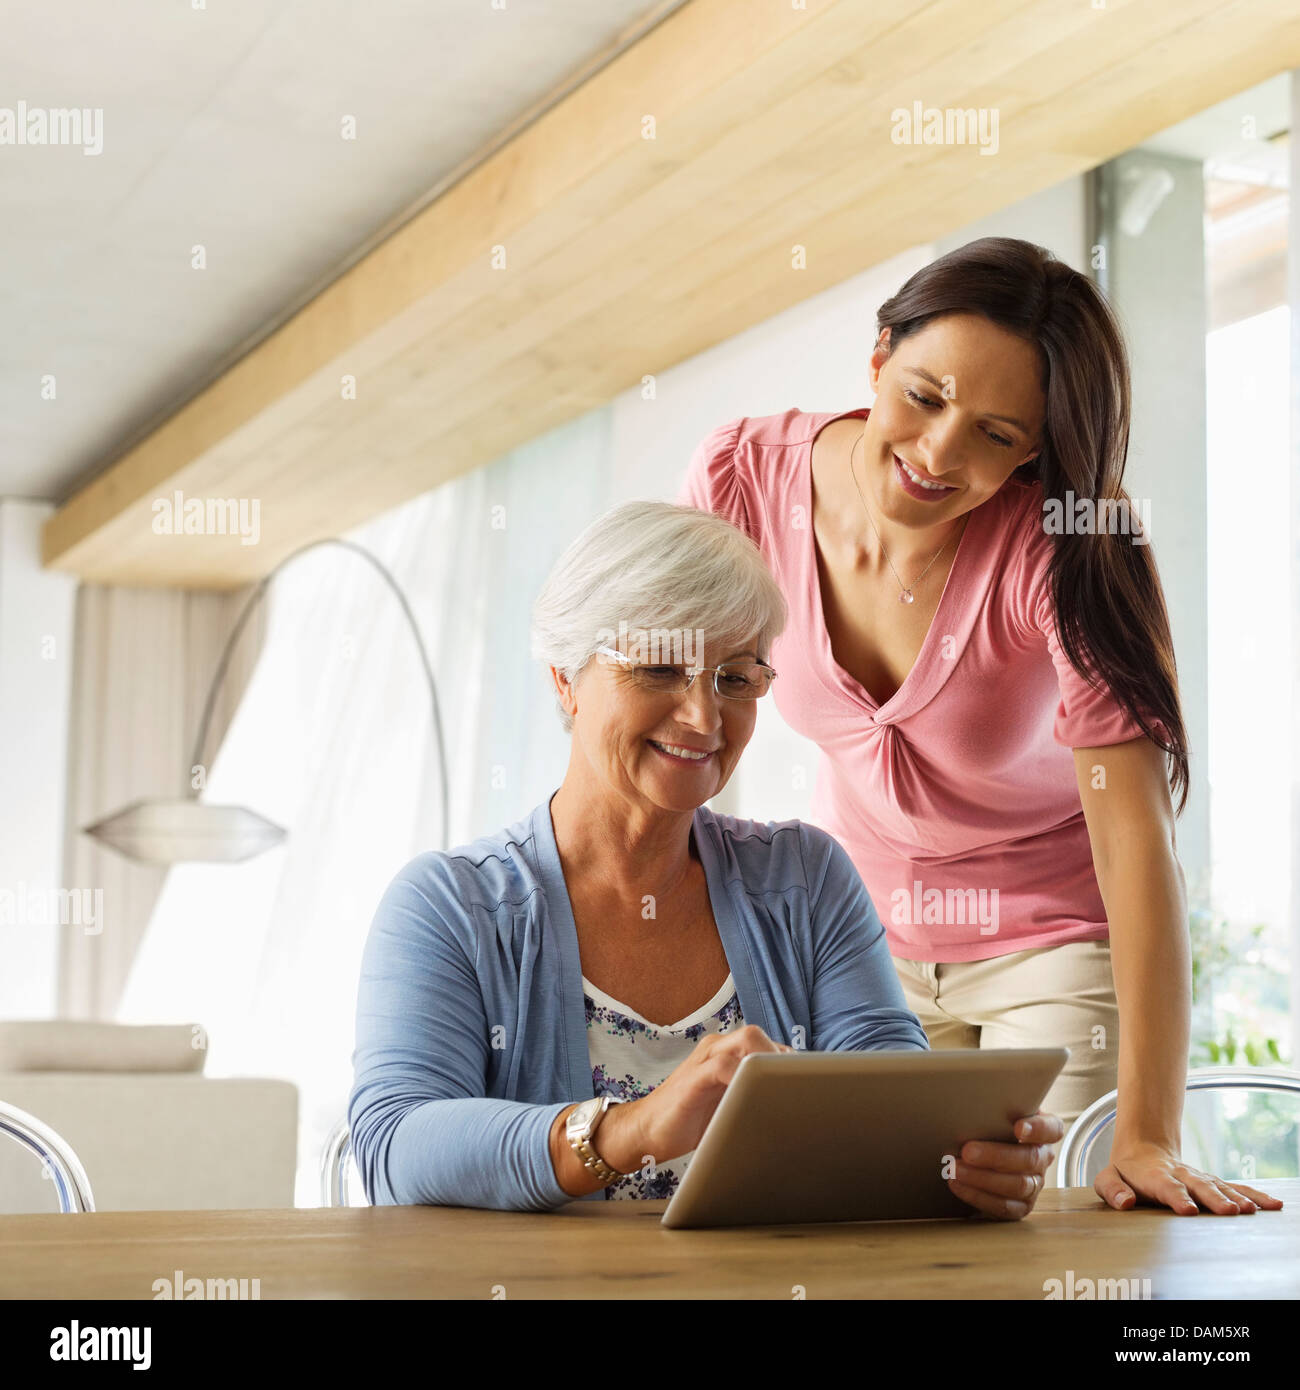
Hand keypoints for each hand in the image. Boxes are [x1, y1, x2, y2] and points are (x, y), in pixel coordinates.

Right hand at [626, 1025, 792, 1166]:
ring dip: (768, 1061)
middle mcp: (716, 1049)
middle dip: (780, 1059)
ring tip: (781, 1088)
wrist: (647, 1131)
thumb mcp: (728, 1104)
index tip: (803, 1087)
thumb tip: (795, 1106)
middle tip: (794, 1089)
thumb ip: (752, 1094)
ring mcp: (703, 1060)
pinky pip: (722, 1065)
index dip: (787, 1062)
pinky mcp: (692, 1079)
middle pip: (757, 1035)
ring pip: (746, 1040)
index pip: (765, 1044)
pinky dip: (742, 1075)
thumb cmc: (692, 1120)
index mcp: (727, 1053)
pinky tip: (752, 1094)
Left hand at [946, 1111, 1062, 1219]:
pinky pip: (1003, 1206)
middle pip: (1029, 1159)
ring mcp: (1034, 1185)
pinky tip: (957, 1184)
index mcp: (1043, 1132)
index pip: (1052, 1129)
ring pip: (1017, 1185)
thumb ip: (993, 1109)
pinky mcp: (1020, 1207)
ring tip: (955, 1169)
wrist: (980, 1156)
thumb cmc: (988, 1126)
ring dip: (982, 1178)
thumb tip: (969, 1101)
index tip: (1018, 1127)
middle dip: (996, 1156)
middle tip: (967, 1151)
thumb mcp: (995, 1114)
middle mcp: (1042, 1159)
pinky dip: (978, 1196)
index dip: (1038, 1129)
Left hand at [1096, 1141, 1284, 1213]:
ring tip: (1251, 1211)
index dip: (1178, 1197)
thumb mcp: (1107, 1179)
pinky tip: (1273, 1205)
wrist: (1143, 1152)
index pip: (1167, 1187)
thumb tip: (1125, 1203)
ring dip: (1236, 1198)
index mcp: (1156, 1177)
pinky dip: (1254, 1195)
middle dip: (1214, 1199)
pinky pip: (1235, 1187)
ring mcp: (1199, 1178)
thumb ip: (1112, 1190)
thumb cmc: (1125, 1174)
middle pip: (1199, 1186)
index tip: (1189, 1210)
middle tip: (1229, 1212)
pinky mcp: (1212, 1182)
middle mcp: (1182, 1175)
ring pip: (1220, 1186)